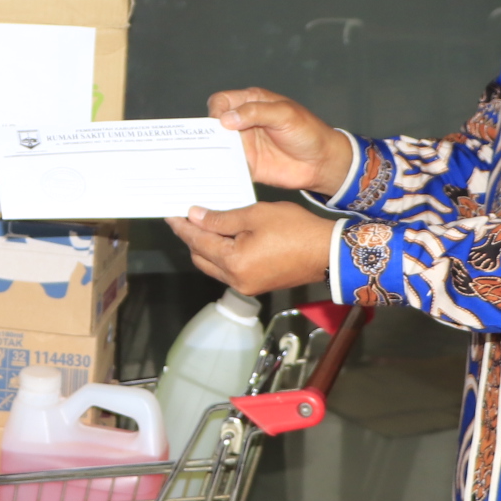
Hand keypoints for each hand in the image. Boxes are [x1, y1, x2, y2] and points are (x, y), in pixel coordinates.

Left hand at [166, 201, 333, 296]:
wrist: (328, 252)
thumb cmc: (295, 229)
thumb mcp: (255, 215)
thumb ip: (221, 218)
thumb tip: (195, 216)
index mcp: (233, 262)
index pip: (197, 241)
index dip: (182, 227)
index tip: (171, 214)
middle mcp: (236, 280)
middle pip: (201, 258)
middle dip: (192, 238)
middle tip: (187, 217)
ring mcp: (247, 285)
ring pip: (214, 266)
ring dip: (207, 247)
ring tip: (205, 224)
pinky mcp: (258, 285)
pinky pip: (230, 270)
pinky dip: (223, 254)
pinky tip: (226, 237)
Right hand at [207, 88, 355, 195]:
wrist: (322, 162)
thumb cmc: (308, 132)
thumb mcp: (285, 115)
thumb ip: (256, 112)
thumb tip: (226, 119)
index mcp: (251, 103)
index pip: (222, 101)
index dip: (216, 111)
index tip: (219, 123)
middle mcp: (243, 123)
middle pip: (214, 124)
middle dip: (206, 133)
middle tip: (206, 144)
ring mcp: (243, 144)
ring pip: (217, 146)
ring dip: (210, 153)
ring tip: (207, 161)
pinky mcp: (246, 165)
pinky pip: (227, 166)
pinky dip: (221, 170)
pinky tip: (218, 174)